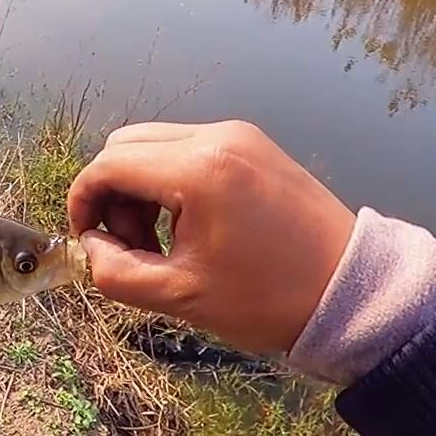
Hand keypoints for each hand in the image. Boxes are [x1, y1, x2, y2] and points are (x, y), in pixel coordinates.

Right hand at [66, 121, 354, 354]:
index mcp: (197, 169)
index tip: (89, 242)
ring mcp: (239, 136)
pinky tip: (190, 225)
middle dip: (113, 194)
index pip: (108, 165)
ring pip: (157, 144)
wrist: (352, 291)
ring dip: (141, 187)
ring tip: (161, 241)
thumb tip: (92, 246)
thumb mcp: (180, 296)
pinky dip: (171, 180)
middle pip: (127, 145)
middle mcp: (216, 137)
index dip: (84, 201)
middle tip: (131, 246)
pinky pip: (190, 149)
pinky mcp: (255, 145)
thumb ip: (116, 272)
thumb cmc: (268, 299)